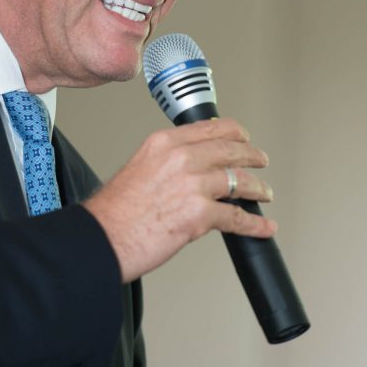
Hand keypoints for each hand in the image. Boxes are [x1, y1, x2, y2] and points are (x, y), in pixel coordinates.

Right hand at [83, 118, 275, 282]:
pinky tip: (263, 226)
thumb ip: (166, 162)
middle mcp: (180, 158)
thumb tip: (191, 168)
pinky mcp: (199, 214)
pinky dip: (255, 224)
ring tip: (264, 193)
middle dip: (251, 157)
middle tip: (260, 161)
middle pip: (230, 151)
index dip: (235, 132)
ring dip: (258, 189)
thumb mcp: (139, 168)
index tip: (243, 137)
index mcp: (164, 143)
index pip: (211, 128)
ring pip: (239, 182)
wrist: (102, 238)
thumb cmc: (115, 212)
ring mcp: (192, 185)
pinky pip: (237, 217)